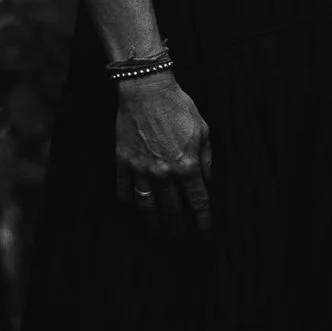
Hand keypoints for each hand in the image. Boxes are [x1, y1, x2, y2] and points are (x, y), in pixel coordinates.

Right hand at [114, 71, 210, 235]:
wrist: (146, 90)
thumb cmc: (178, 107)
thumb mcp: (203, 131)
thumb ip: (206, 160)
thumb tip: (208, 181)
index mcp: (187, 166)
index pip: (198, 203)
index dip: (203, 222)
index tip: (205, 235)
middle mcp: (164, 173)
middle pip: (172, 211)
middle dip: (178, 229)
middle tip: (179, 240)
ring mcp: (140, 169)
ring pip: (147, 207)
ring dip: (152, 224)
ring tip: (156, 234)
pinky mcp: (123, 162)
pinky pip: (124, 190)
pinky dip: (128, 201)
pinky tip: (133, 207)